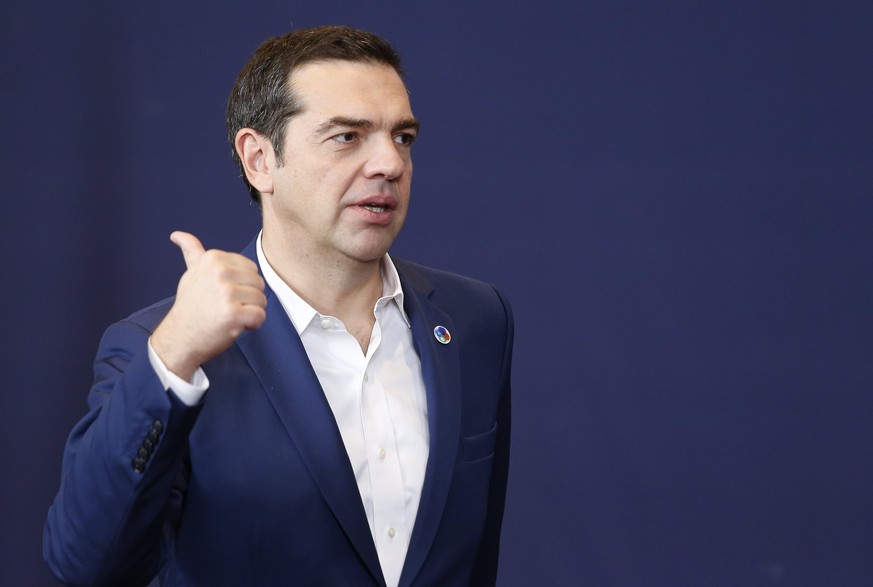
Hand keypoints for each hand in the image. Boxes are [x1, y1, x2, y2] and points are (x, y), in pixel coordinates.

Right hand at [151, 231, 266, 380]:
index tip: (222, 294)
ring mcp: (227, 293)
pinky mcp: (233, 314)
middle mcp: (220, 272)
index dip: (242, 285)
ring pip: (262, 300)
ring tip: (229, 317)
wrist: (180, 337)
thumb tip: (178, 235)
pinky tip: (235, 326)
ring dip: (250, 313)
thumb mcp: (191, 274)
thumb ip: (192, 252)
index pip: (251, 268)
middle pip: (259, 283)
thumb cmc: (190, 306)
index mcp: (214, 258)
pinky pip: (260, 316)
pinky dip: (252, 325)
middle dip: (248, 299)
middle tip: (226, 308)